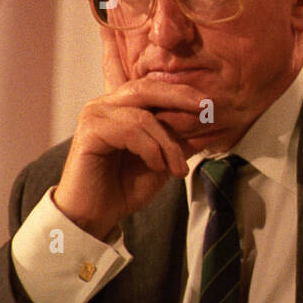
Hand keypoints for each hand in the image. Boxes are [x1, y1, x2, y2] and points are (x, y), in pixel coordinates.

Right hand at [50, 31, 202, 239]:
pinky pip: (130, 132)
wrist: (97, 215)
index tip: (211, 104)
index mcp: (121, 106)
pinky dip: (150, 150)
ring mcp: (94, 115)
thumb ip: (181, 140)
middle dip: (180, 96)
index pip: (154, 88)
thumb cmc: (125, 186)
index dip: (182, 92)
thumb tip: (213, 124)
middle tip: (206, 107)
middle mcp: (105, 104)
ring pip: (143, 116)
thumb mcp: (163, 160)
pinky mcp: (89, 131)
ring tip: (176, 168)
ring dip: (167, 144)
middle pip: (147, 88)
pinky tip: (155, 166)